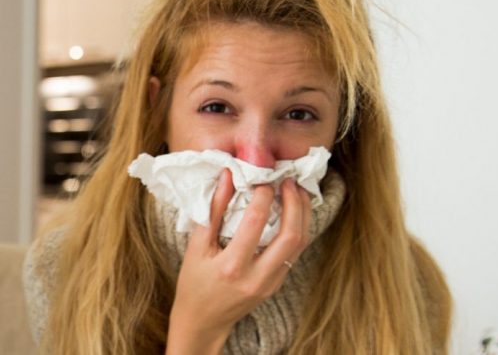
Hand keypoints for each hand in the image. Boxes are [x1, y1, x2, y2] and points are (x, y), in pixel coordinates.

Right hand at [166, 169, 310, 353]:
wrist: (203, 320)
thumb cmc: (194, 282)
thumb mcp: (196, 247)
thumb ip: (213, 210)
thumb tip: (228, 177)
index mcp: (232, 266)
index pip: (255, 222)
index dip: (262, 195)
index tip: (260, 179)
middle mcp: (256, 277)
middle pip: (290, 235)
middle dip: (294, 203)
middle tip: (288, 181)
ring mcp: (271, 283)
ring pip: (300, 244)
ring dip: (303, 214)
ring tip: (297, 192)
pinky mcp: (277, 284)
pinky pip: (295, 253)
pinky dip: (298, 228)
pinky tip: (294, 213)